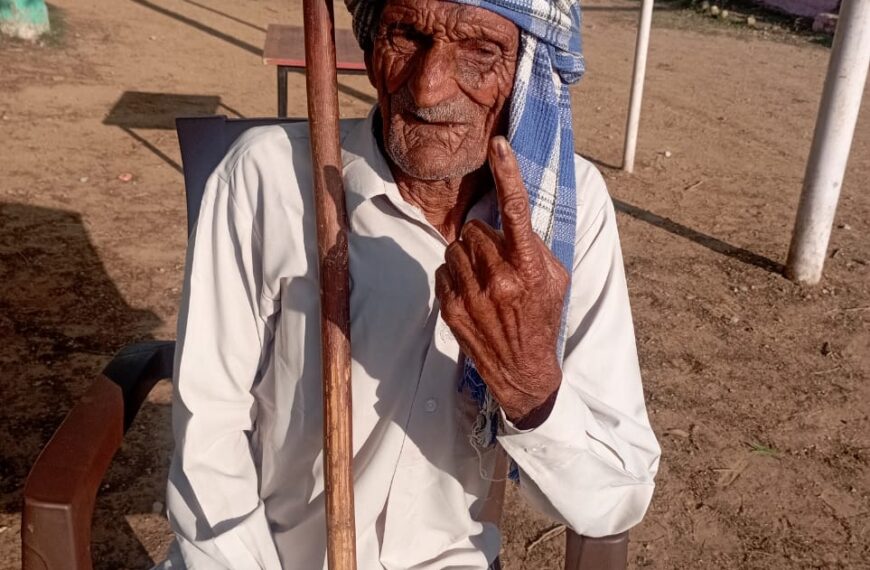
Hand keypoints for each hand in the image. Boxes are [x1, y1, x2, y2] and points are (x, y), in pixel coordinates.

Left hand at [435, 137, 569, 427]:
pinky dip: (455, 275)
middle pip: (475, 229)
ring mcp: (472, 294)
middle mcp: (499, 278)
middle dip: (483, 238)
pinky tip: (472, 293)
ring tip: (484, 278)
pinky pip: (443, 269)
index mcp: (529, 267)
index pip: (516, 210)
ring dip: (467, 255)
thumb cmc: (542, 318)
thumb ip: (534, 247)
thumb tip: (510, 219)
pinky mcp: (451, 307)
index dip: (508, 174)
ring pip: (456, 247)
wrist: (522, 371)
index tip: (499, 145)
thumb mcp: (555, 280)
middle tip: (497, 260)